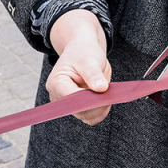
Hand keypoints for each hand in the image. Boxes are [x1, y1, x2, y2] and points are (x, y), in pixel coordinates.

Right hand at [47, 10, 111, 124]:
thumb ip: (94, 74)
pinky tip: (107, 100)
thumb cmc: (83, 52)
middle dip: (96, 104)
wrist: (83, 50)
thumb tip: (102, 89)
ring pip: (86, 116)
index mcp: (56, 83)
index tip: (103, 92)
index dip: (88, 99)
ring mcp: (68, 104)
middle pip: (78, 110)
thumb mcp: (89, 59)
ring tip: (109, 94)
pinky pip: (90, 116)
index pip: (71, 98)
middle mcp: (59, 97)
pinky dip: (100, 111)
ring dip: (100, 108)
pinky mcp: (79, 108)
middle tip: (110, 93)